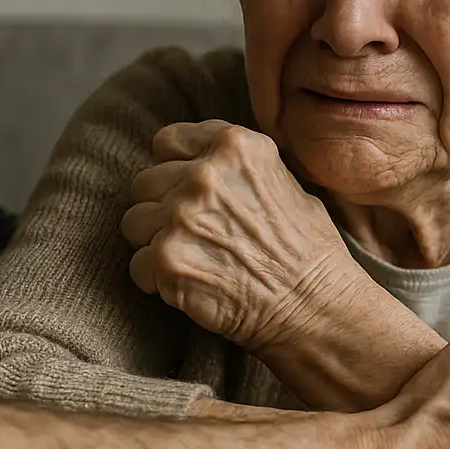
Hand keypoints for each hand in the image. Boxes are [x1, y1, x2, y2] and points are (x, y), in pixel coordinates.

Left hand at [120, 120, 356, 351]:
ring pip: (133, 222)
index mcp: (235, 147)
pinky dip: (156, 280)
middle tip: (193, 235)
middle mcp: (205, 174)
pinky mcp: (167, 259)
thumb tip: (202, 164)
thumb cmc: (308, 252)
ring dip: (154, 242)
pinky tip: (188, 285)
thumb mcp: (286, 183)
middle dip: (161, 207)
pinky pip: (137, 265)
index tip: (186, 190)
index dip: (175, 167)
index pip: (168, 141)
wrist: (315, 307)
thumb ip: (237, 168)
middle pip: (145, 181)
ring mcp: (182, 216)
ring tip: (191, 259)